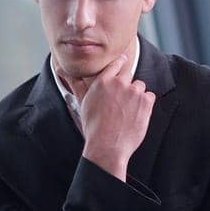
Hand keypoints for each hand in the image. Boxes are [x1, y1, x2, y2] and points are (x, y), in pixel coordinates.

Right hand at [75, 52, 154, 181]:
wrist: (107, 146)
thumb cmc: (93, 126)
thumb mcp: (82, 101)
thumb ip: (75, 82)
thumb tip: (60, 68)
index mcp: (103, 81)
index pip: (116, 64)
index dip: (119, 66)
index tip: (121, 69)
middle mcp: (119, 83)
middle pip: (128, 75)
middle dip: (125, 86)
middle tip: (120, 102)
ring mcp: (134, 92)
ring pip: (139, 86)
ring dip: (135, 95)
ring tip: (126, 111)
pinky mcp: (146, 101)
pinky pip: (149, 97)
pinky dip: (145, 105)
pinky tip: (134, 115)